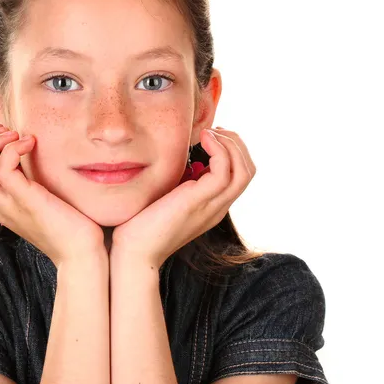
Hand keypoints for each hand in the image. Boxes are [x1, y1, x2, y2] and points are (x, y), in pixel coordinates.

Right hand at [0, 127, 105, 266]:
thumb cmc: (70, 226)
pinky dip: (12, 150)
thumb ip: (33, 183)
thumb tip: (36, 156)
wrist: (82, 254)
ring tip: (15, 136)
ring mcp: (9, 205)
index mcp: (0, 204)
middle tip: (7, 133)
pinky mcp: (26, 202)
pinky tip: (31, 144)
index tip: (5, 137)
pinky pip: (3, 170)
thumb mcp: (44, 199)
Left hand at [110, 127, 255, 267]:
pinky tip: (202, 140)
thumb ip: (178, 182)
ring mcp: (212, 205)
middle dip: (236, 143)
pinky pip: (224, 171)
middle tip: (214, 131)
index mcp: (213, 205)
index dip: (232, 150)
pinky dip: (218, 149)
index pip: (240, 174)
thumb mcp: (166, 197)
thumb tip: (180, 159)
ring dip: (230, 144)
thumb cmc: (142, 224)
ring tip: (208, 133)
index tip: (212, 135)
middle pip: (248, 170)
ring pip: (243, 170)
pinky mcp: (199, 201)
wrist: (134, 252)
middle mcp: (218, 206)